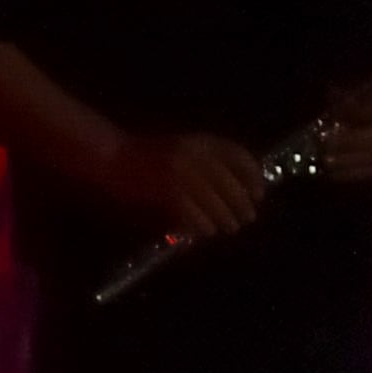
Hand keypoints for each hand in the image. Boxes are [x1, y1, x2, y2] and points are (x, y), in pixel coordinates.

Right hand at [103, 131, 265, 238]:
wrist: (112, 157)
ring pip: (213, 200)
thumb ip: (207, 160)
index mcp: (200, 141)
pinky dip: (202, 223)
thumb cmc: (147, 155)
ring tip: (230, 228)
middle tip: (249, 217)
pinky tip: (207, 232)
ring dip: (225, 216)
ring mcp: (179, 173)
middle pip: (229, 182)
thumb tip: (237, 185)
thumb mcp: (182, 148)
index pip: (238, 155)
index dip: (253, 175)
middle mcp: (194, 154)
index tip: (259, 193)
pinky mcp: (165, 191)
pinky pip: (192, 212)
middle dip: (242, 202)